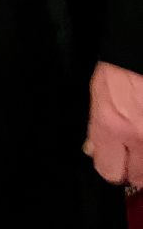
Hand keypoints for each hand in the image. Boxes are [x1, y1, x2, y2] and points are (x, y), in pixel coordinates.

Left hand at [85, 61, 142, 188]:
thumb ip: (96, 127)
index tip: (114, 160)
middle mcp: (137, 135)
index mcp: (111, 125)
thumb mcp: (98, 94)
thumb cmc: (119, 68)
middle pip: (137, 177)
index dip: (111, 166)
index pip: (108, 170)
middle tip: (132, 151)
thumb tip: (91, 150)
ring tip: (140, 137)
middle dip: (135, 168)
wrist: (140, 51)